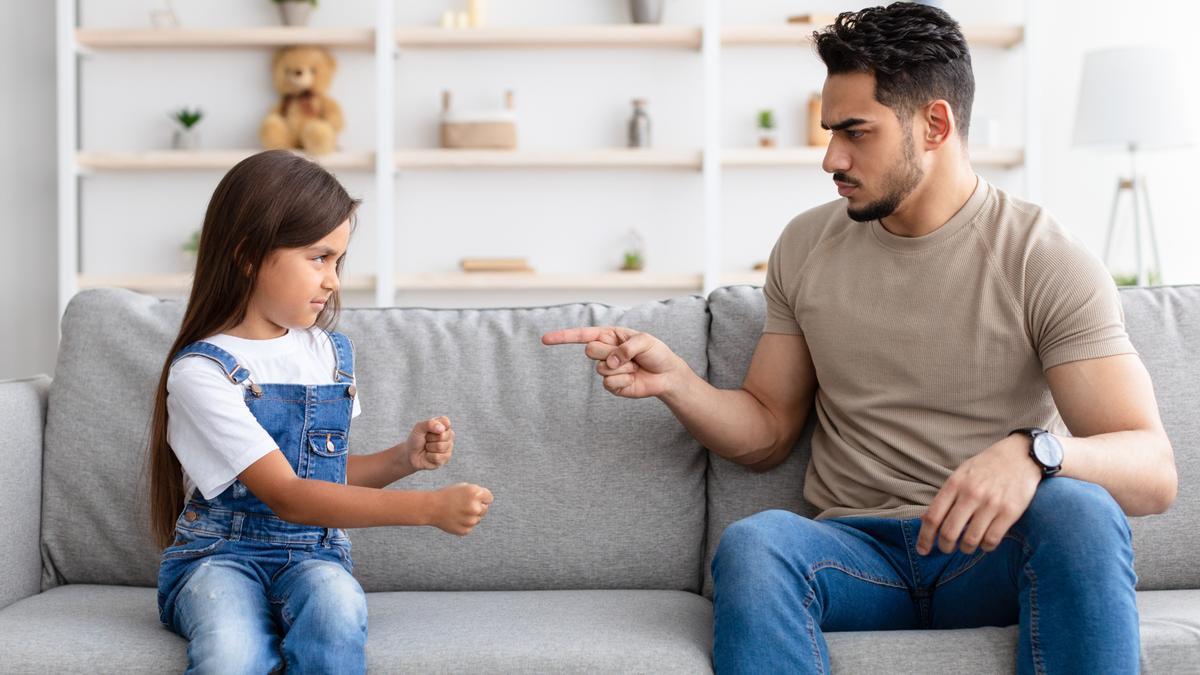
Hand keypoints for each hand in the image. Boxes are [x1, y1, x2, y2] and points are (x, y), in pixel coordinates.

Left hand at [404, 416, 453, 470]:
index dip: (435, 426)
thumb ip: (429, 424)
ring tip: (427, 448)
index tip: (428, 430)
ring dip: (429, 448)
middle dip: (430, 439)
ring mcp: (448, 446)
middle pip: (442, 436)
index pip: (446, 422)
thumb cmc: (416, 440)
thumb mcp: (419, 428)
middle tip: (426, 440)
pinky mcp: (446, 458)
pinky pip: (438, 457)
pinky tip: (428, 455)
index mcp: (443, 425)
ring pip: (440, 447)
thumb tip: (442, 429)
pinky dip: (429, 456)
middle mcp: (448, 435)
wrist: (411, 455)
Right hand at [430, 483, 493, 535]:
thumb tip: (488, 501)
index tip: (473, 498)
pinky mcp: (465, 530)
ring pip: (477, 519)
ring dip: (470, 516)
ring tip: (457, 511)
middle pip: (485, 509)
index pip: (489, 498)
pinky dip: (464, 524)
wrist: (431, 507)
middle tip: (463, 505)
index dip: (481, 498)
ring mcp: (470, 520)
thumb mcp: (464, 487)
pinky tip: (455, 518)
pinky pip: (469, 527)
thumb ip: (478, 493)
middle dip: (477, 507)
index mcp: (476, 493)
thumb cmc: (448, 495)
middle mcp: (475, 507)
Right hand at [541, 326, 684, 398]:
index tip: (545, 339)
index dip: (562, 337)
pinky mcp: (612, 385)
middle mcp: (605, 351)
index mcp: (609, 335)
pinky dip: (624, 380)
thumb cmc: (655, 352)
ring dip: (622, 367)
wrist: (666, 374)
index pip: (582, 335)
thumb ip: (625, 348)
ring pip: (601, 368)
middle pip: (591, 351)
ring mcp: (607, 369)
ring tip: (634, 366)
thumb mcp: (644, 340)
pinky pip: (609, 383)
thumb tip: (610, 362)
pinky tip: (633, 378)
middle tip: (628, 355)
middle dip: (610, 352)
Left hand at [916, 433, 1041, 555]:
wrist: (1020, 455)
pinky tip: (984, 543)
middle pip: (949, 532)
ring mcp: (991, 504)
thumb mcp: (961, 474)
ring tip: (967, 546)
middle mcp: (971, 494)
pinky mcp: (1010, 512)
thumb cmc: (986, 466)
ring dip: (966, 548)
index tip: (922, 550)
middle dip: (945, 547)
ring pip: (971, 540)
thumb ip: (946, 496)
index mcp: (955, 484)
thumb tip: (927, 520)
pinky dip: (985, 547)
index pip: (933, 517)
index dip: (925, 538)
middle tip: (947, 549)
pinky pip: (992, 540)